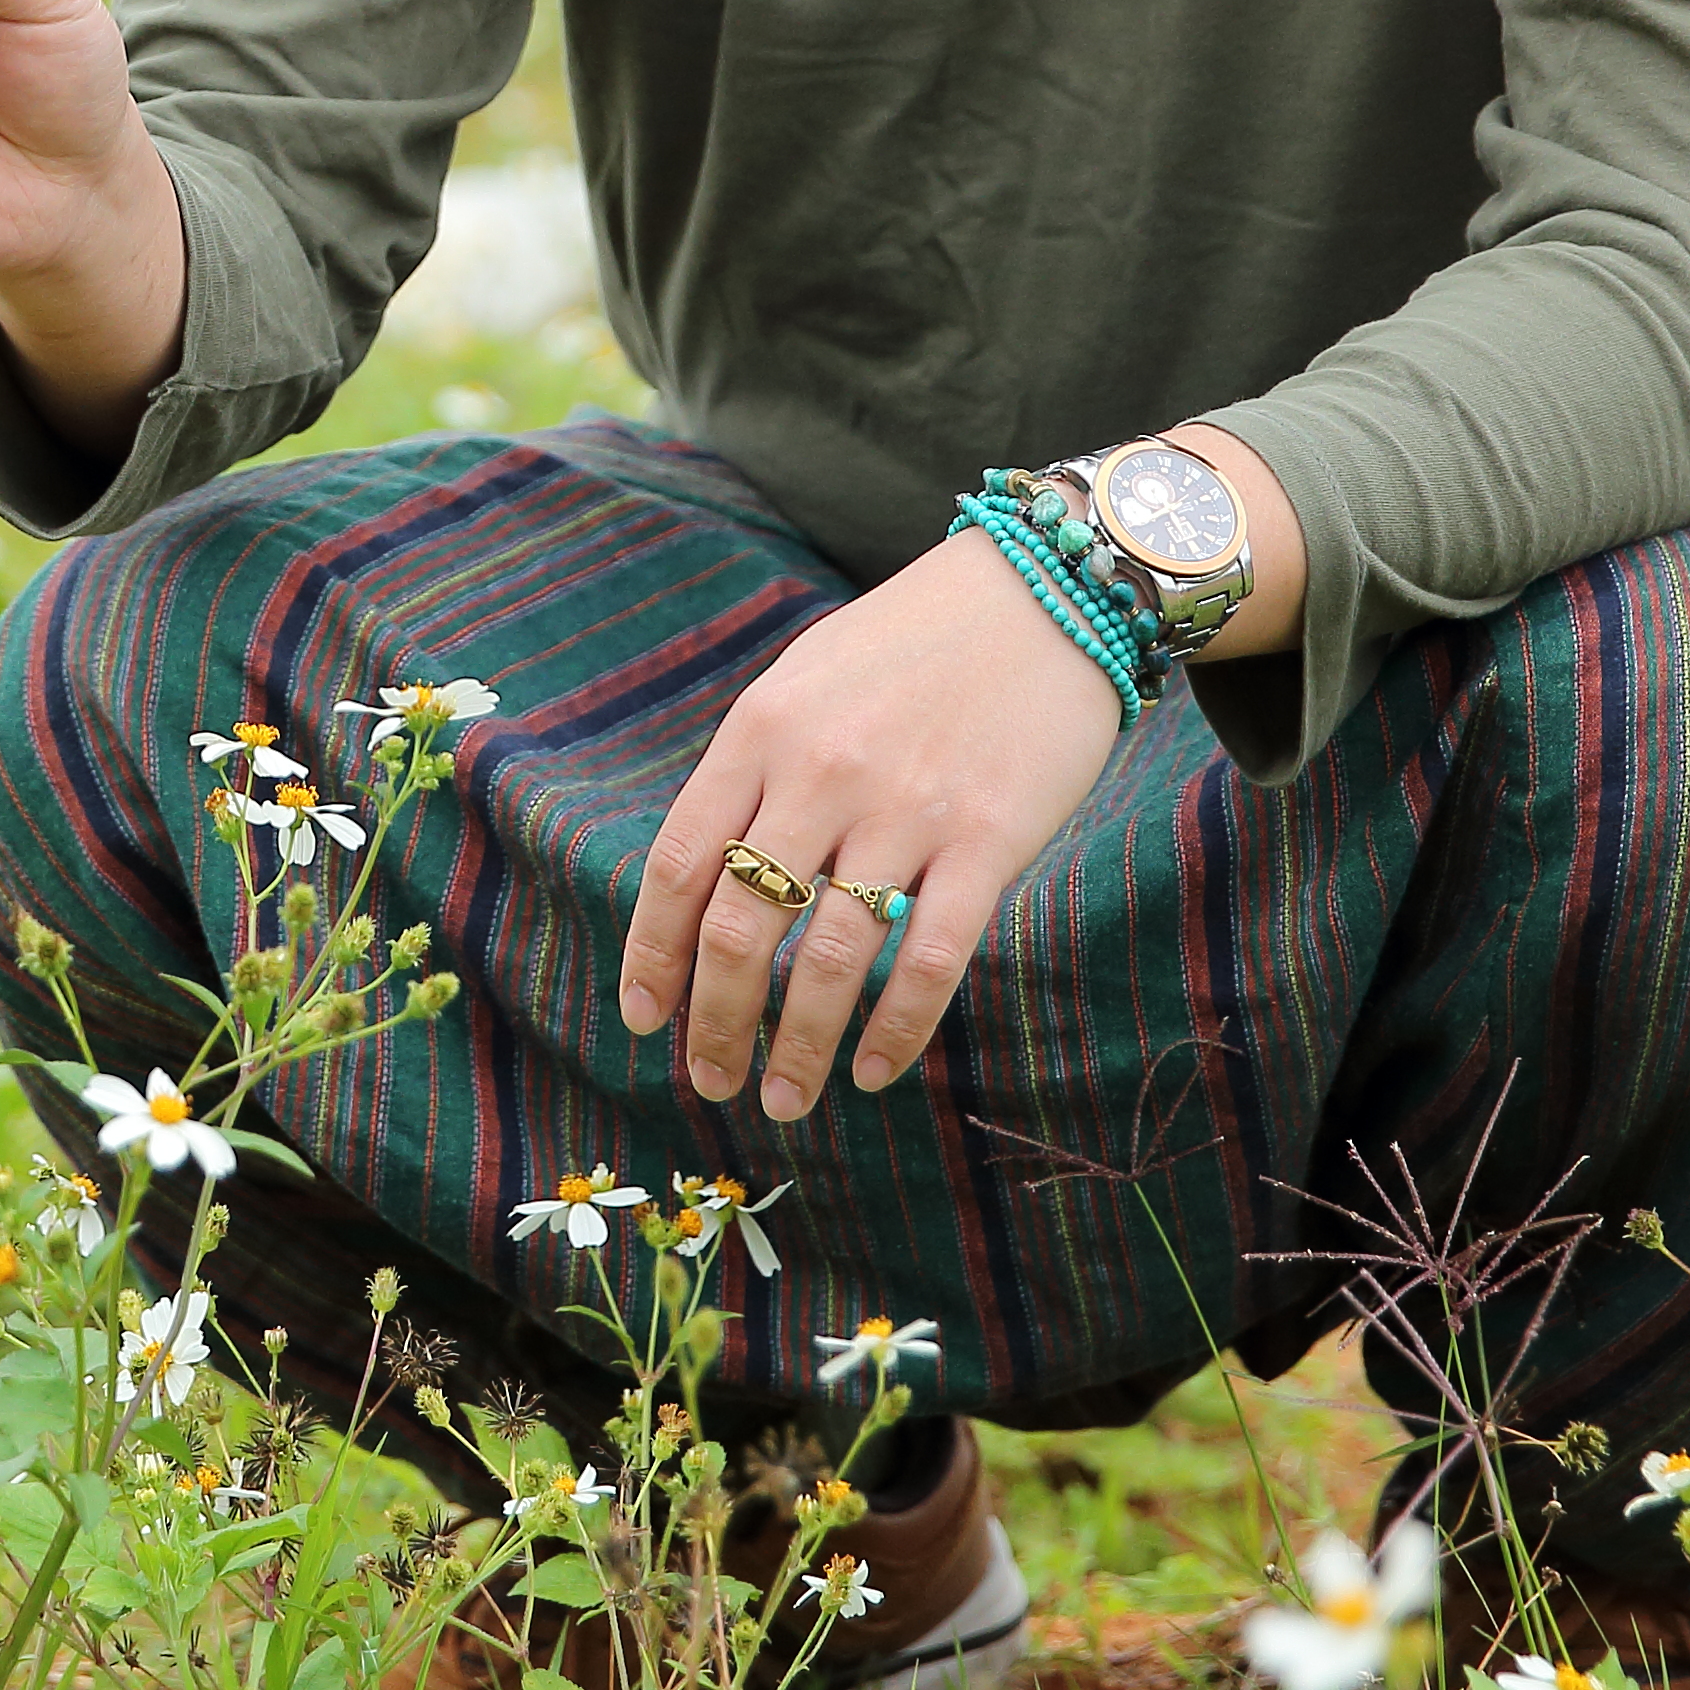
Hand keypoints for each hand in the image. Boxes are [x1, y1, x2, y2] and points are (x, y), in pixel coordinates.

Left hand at [613, 533, 1127, 1118]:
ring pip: (826, 961)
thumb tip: (705, 878)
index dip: (652, 957)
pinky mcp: (986, 840)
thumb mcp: (806, 680)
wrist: (1046, 589)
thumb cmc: (913, 640)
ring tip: (784, 1100)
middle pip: (738, 928)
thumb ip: (756, 770)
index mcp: (761, 733)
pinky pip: (927, 960)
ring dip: (796, 1048)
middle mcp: (820, 775)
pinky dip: (894, 1032)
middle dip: (714, 1023)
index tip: (643, 1020)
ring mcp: (904, 810)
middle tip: (711, 1082)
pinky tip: (873, 1073)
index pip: (679, 867)